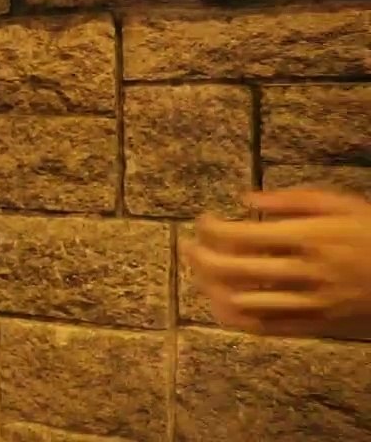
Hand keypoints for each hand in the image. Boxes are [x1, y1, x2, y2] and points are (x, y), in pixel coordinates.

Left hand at [183, 187, 370, 337]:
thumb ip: (292, 200)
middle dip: (200, 257)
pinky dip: (236, 317)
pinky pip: (266, 328)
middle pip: (234, 269)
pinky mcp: (317, 325)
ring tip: (199, 273)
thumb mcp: (341, 204)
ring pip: (244, 302)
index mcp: (310, 237)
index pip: (242, 235)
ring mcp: (311, 302)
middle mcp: (306, 271)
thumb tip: (245, 199)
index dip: (212, 228)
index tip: (202, 220)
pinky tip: (220, 303)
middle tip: (186, 246)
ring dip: (212, 287)